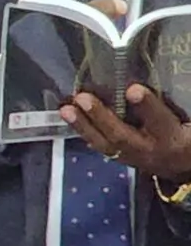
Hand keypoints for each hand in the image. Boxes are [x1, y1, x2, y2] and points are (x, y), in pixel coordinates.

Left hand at [63, 86, 190, 179]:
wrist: (185, 167)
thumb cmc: (187, 136)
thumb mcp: (189, 121)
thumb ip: (175, 103)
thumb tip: (175, 78)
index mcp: (175, 138)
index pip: (161, 121)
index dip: (147, 106)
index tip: (133, 89)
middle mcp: (151, 150)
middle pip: (123, 136)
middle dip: (101, 117)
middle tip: (83, 98)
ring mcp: (134, 158)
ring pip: (105, 144)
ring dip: (83, 126)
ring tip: (66, 109)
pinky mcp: (123, 159)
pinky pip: (101, 147)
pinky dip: (85, 133)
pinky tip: (70, 118)